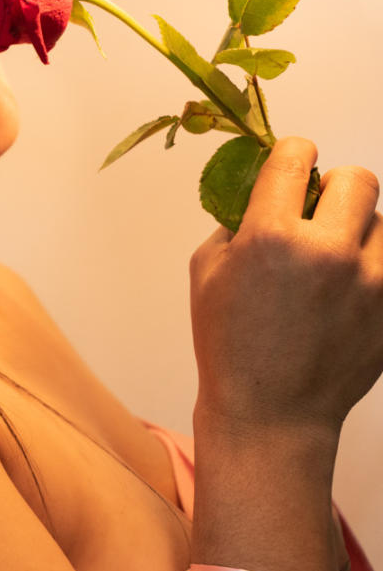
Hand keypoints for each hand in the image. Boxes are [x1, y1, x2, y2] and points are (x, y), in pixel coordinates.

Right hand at [189, 136, 382, 437]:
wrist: (272, 416)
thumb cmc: (230, 348)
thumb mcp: (206, 275)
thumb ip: (235, 224)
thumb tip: (261, 192)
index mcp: (271, 237)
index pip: (295, 156)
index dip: (292, 154)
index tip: (292, 165)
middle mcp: (327, 252)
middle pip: (357, 178)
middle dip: (336, 190)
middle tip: (320, 216)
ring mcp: (369, 282)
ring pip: (382, 222)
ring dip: (360, 233)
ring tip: (336, 266)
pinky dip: (373, 267)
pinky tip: (349, 291)